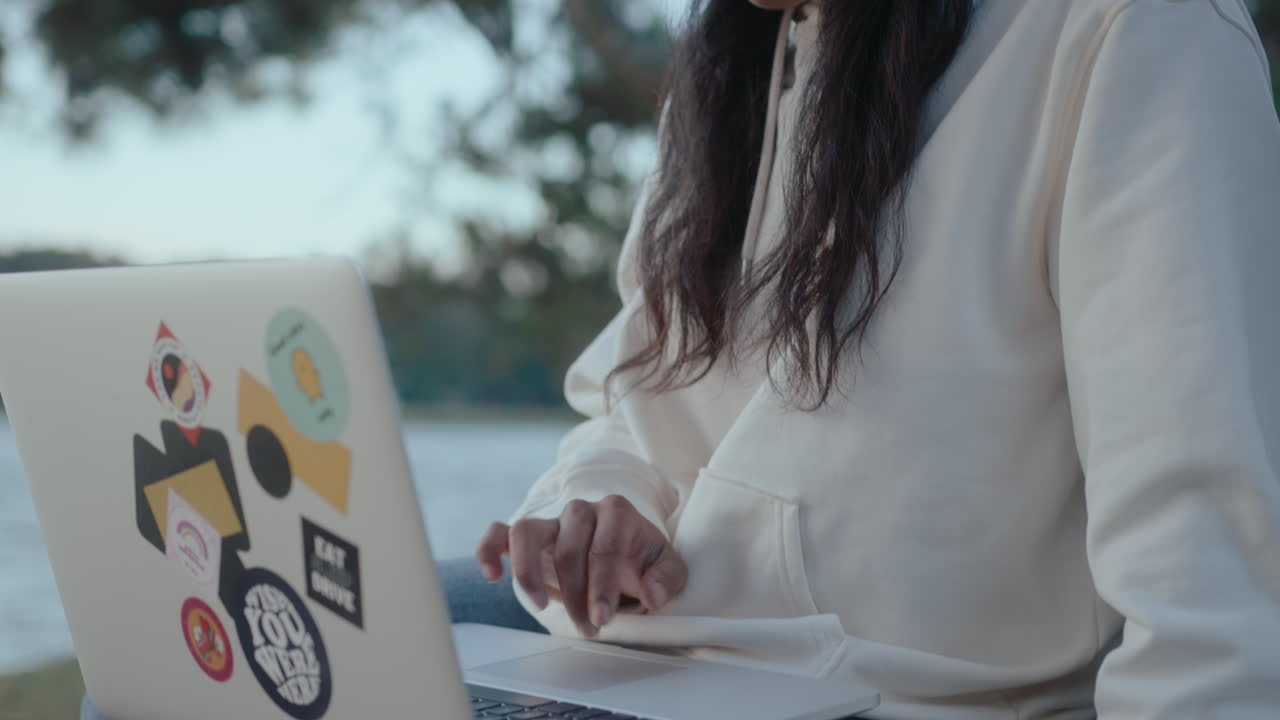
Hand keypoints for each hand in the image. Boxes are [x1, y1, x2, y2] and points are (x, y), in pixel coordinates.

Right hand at [476, 495, 687, 637]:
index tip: (603, 618)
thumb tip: (651, 592)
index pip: (603, 547)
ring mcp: (551, 521)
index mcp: (616, 512)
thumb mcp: (668, 568)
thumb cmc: (643, 560)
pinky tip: (493, 576)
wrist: (625, 554)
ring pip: (526, 532)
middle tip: (588, 627)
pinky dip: (489, 550)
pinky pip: (499, 532)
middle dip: (576, 595)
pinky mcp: (529, 535)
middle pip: (567, 549)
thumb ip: (667, 579)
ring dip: (529, 572)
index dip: (602, 586)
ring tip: (539, 604)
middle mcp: (581, 511)